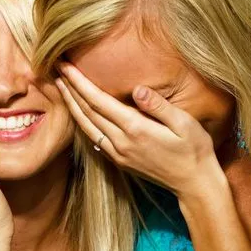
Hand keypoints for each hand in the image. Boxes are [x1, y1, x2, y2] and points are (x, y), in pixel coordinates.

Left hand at [56, 62, 222, 199]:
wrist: (194, 184)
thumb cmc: (194, 149)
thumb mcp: (185, 123)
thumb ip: (159, 106)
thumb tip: (138, 89)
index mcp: (135, 129)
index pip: (99, 101)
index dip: (79, 82)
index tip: (66, 65)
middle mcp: (121, 142)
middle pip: (87, 112)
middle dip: (70, 89)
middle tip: (55, 68)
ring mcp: (118, 154)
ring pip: (86, 126)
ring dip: (71, 105)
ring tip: (60, 86)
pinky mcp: (119, 161)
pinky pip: (93, 138)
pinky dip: (81, 122)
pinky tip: (77, 113)